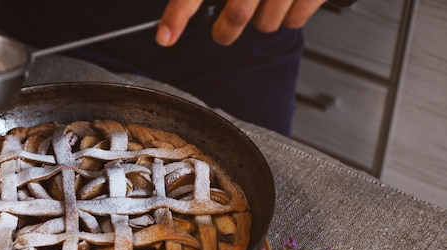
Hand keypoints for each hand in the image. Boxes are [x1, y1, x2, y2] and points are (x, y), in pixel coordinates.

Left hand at [156, 0, 325, 45]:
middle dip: (224, 31)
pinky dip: (288, 17)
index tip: (166, 36)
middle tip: (222, 32)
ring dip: (261, 20)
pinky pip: (295, 21)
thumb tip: (175, 13)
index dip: (178, 13)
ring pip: (266, 23)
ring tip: (263, 3)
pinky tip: (285, 1)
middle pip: (237, 15)